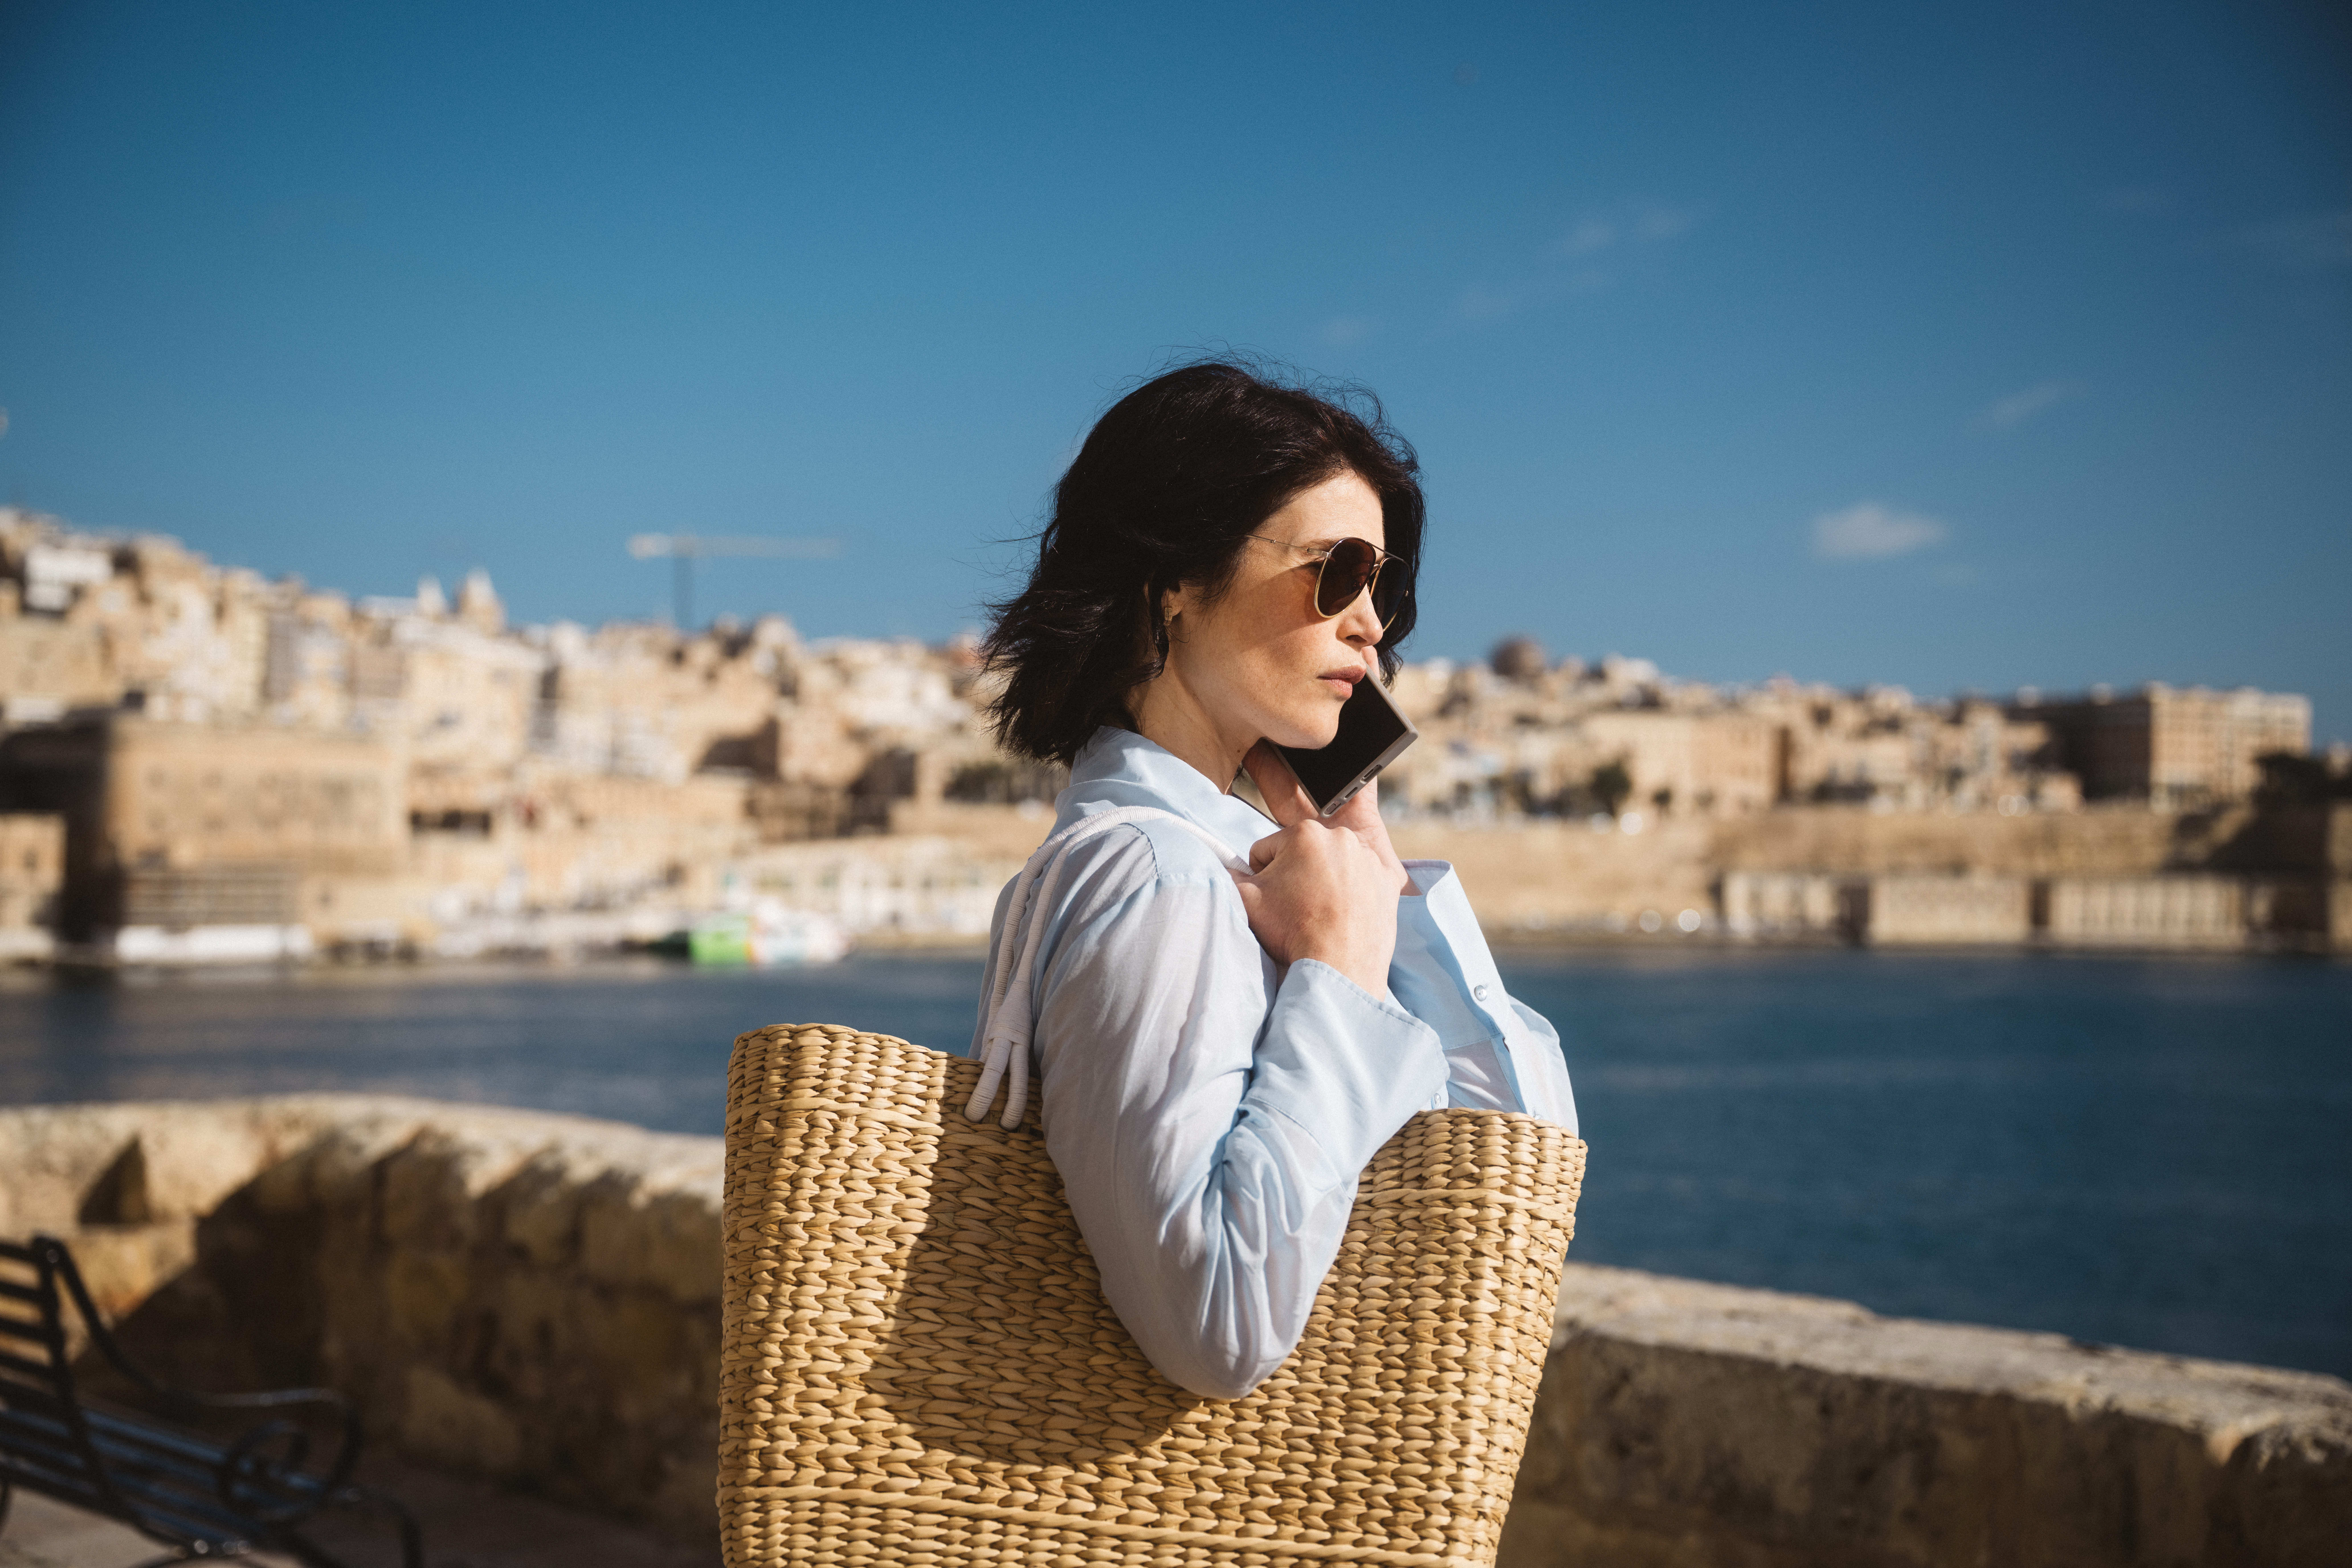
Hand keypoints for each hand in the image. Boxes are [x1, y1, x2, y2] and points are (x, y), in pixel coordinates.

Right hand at [1229, 742, 1405, 994]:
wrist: (1337, 967)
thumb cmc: (1291, 931)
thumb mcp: (1246, 900)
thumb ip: (1230, 875)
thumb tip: (1227, 867)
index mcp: (1304, 834)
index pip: (1266, 850)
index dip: (1262, 876)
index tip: (1272, 898)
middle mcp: (1342, 837)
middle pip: (1302, 853)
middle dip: (1295, 874)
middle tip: (1296, 907)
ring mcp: (1369, 858)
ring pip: (1333, 863)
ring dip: (1325, 880)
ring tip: (1321, 912)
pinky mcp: (1389, 880)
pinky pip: (1363, 877)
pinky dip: (1355, 890)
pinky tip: (1346, 912)